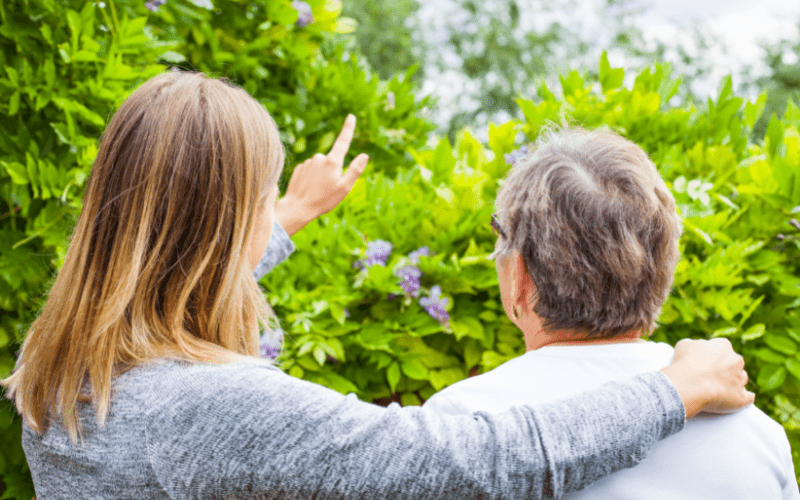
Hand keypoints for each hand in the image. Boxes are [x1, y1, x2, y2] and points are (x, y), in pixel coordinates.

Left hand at [274, 114, 368, 235]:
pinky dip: (312, 178)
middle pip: (332, 161)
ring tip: (318, 191)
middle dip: (333, 172)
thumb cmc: (324, 200)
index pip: (343, 141)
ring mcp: (308, 162)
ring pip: (320, 167)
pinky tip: (309, 189)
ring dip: (321, 176)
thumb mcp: (345, 187)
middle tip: (329, 189)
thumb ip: (355, 170)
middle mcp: (319, 158)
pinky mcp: (299, 168)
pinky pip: (310, 170)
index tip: (350, 116)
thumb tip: (364, 155)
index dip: (348, 128)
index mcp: (333, 162)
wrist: (297, 208)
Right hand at [659, 338, 754, 418]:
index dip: (712, 354)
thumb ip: (694, 345)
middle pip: (734, 362)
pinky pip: (747, 398)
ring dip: (733, 381)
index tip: (703, 360)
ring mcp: (740, 379)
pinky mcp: (741, 397)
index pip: (721, 347)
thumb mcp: (684, 345)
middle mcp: (736, 360)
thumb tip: (697, 349)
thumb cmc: (685, 364)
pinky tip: (744, 397)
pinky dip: (746, 398)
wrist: (690, 385)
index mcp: (723, 346)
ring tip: (720, 387)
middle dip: (725, 367)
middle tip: (710, 374)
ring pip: (741, 378)